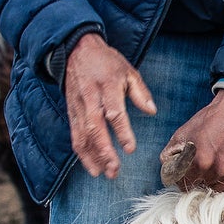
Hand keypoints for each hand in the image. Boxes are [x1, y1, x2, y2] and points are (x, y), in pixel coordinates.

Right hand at [64, 34, 156, 178]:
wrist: (76, 50)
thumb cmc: (106, 62)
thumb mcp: (128, 70)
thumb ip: (140, 92)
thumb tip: (152, 111)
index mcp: (107, 86)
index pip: (114, 113)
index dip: (122, 132)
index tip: (130, 149)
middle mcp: (90, 99)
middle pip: (95, 129)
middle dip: (104, 152)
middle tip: (115, 170)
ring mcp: (78, 107)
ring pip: (83, 136)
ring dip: (93, 157)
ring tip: (105, 174)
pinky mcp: (71, 112)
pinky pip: (75, 136)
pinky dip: (82, 153)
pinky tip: (92, 167)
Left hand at [168, 90, 223, 192]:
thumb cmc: (209, 120)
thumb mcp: (182, 133)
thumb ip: (169, 155)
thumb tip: (167, 172)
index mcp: (199, 162)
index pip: (185, 185)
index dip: (184, 180)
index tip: (187, 174)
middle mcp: (218, 170)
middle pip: (201, 189)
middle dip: (199, 181)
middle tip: (203, 167)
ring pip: (218, 191)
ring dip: (214, 183)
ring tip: (216, 166)